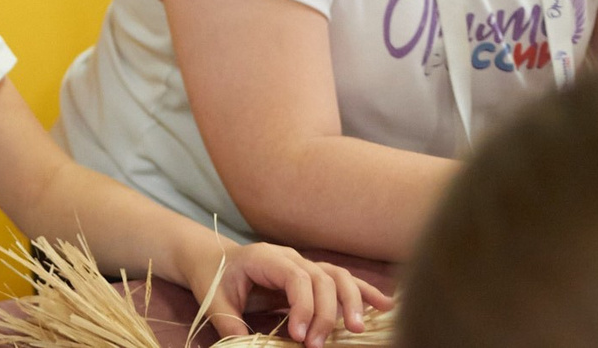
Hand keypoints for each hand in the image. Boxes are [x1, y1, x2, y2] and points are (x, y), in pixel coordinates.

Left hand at [197, 241, 385, 347]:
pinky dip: (364, 292)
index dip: (304, 307)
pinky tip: (385, 306)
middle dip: (325, 314)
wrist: (212, 260)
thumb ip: (229, 323)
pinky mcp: (313, 275)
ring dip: (352, 302)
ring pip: (338, 276)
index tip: (299, 336)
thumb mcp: (214, 300)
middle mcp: (289, 257)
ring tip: (357, 329)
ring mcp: (304, 264)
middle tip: (317, 345)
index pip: (296, 278)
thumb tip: (243, 347)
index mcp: (264, 258)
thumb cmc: (214, 279)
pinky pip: (343, 281)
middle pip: (322, 279)